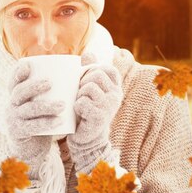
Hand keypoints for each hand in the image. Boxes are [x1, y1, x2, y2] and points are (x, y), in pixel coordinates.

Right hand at [5, 61, 64, 178]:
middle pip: (19, 92)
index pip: (13, 81)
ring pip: (28, 110)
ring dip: (45, 106)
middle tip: (50, 83)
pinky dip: (46, 123)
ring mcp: (13, 120)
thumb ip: (52, 90)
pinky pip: (32, 127)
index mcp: (16, 96)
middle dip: (33, 86)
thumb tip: (78, 68)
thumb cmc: (41, 120)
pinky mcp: (19, 133)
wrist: (30, 148)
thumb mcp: (41, 104)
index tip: (28, 65)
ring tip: (62, 105)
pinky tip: (59, 122)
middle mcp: (11, 105)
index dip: (17, 72)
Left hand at [67, 52, 122, 172]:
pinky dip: (76, 106)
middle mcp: (116, 95)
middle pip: (96, 75)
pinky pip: (82, 102)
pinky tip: (79, 113)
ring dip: (79, 95)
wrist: (87, 139)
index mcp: (115, 88)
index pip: (108, 68)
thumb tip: (88, 53)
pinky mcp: (100, 117)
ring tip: (80, 104)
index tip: (87, 82)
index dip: (94, 71)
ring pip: (89, 88)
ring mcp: (109, 106)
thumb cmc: (87, 111)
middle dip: (83, 83)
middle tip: (80, 95)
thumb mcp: (90, 89)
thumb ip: (90, 71)